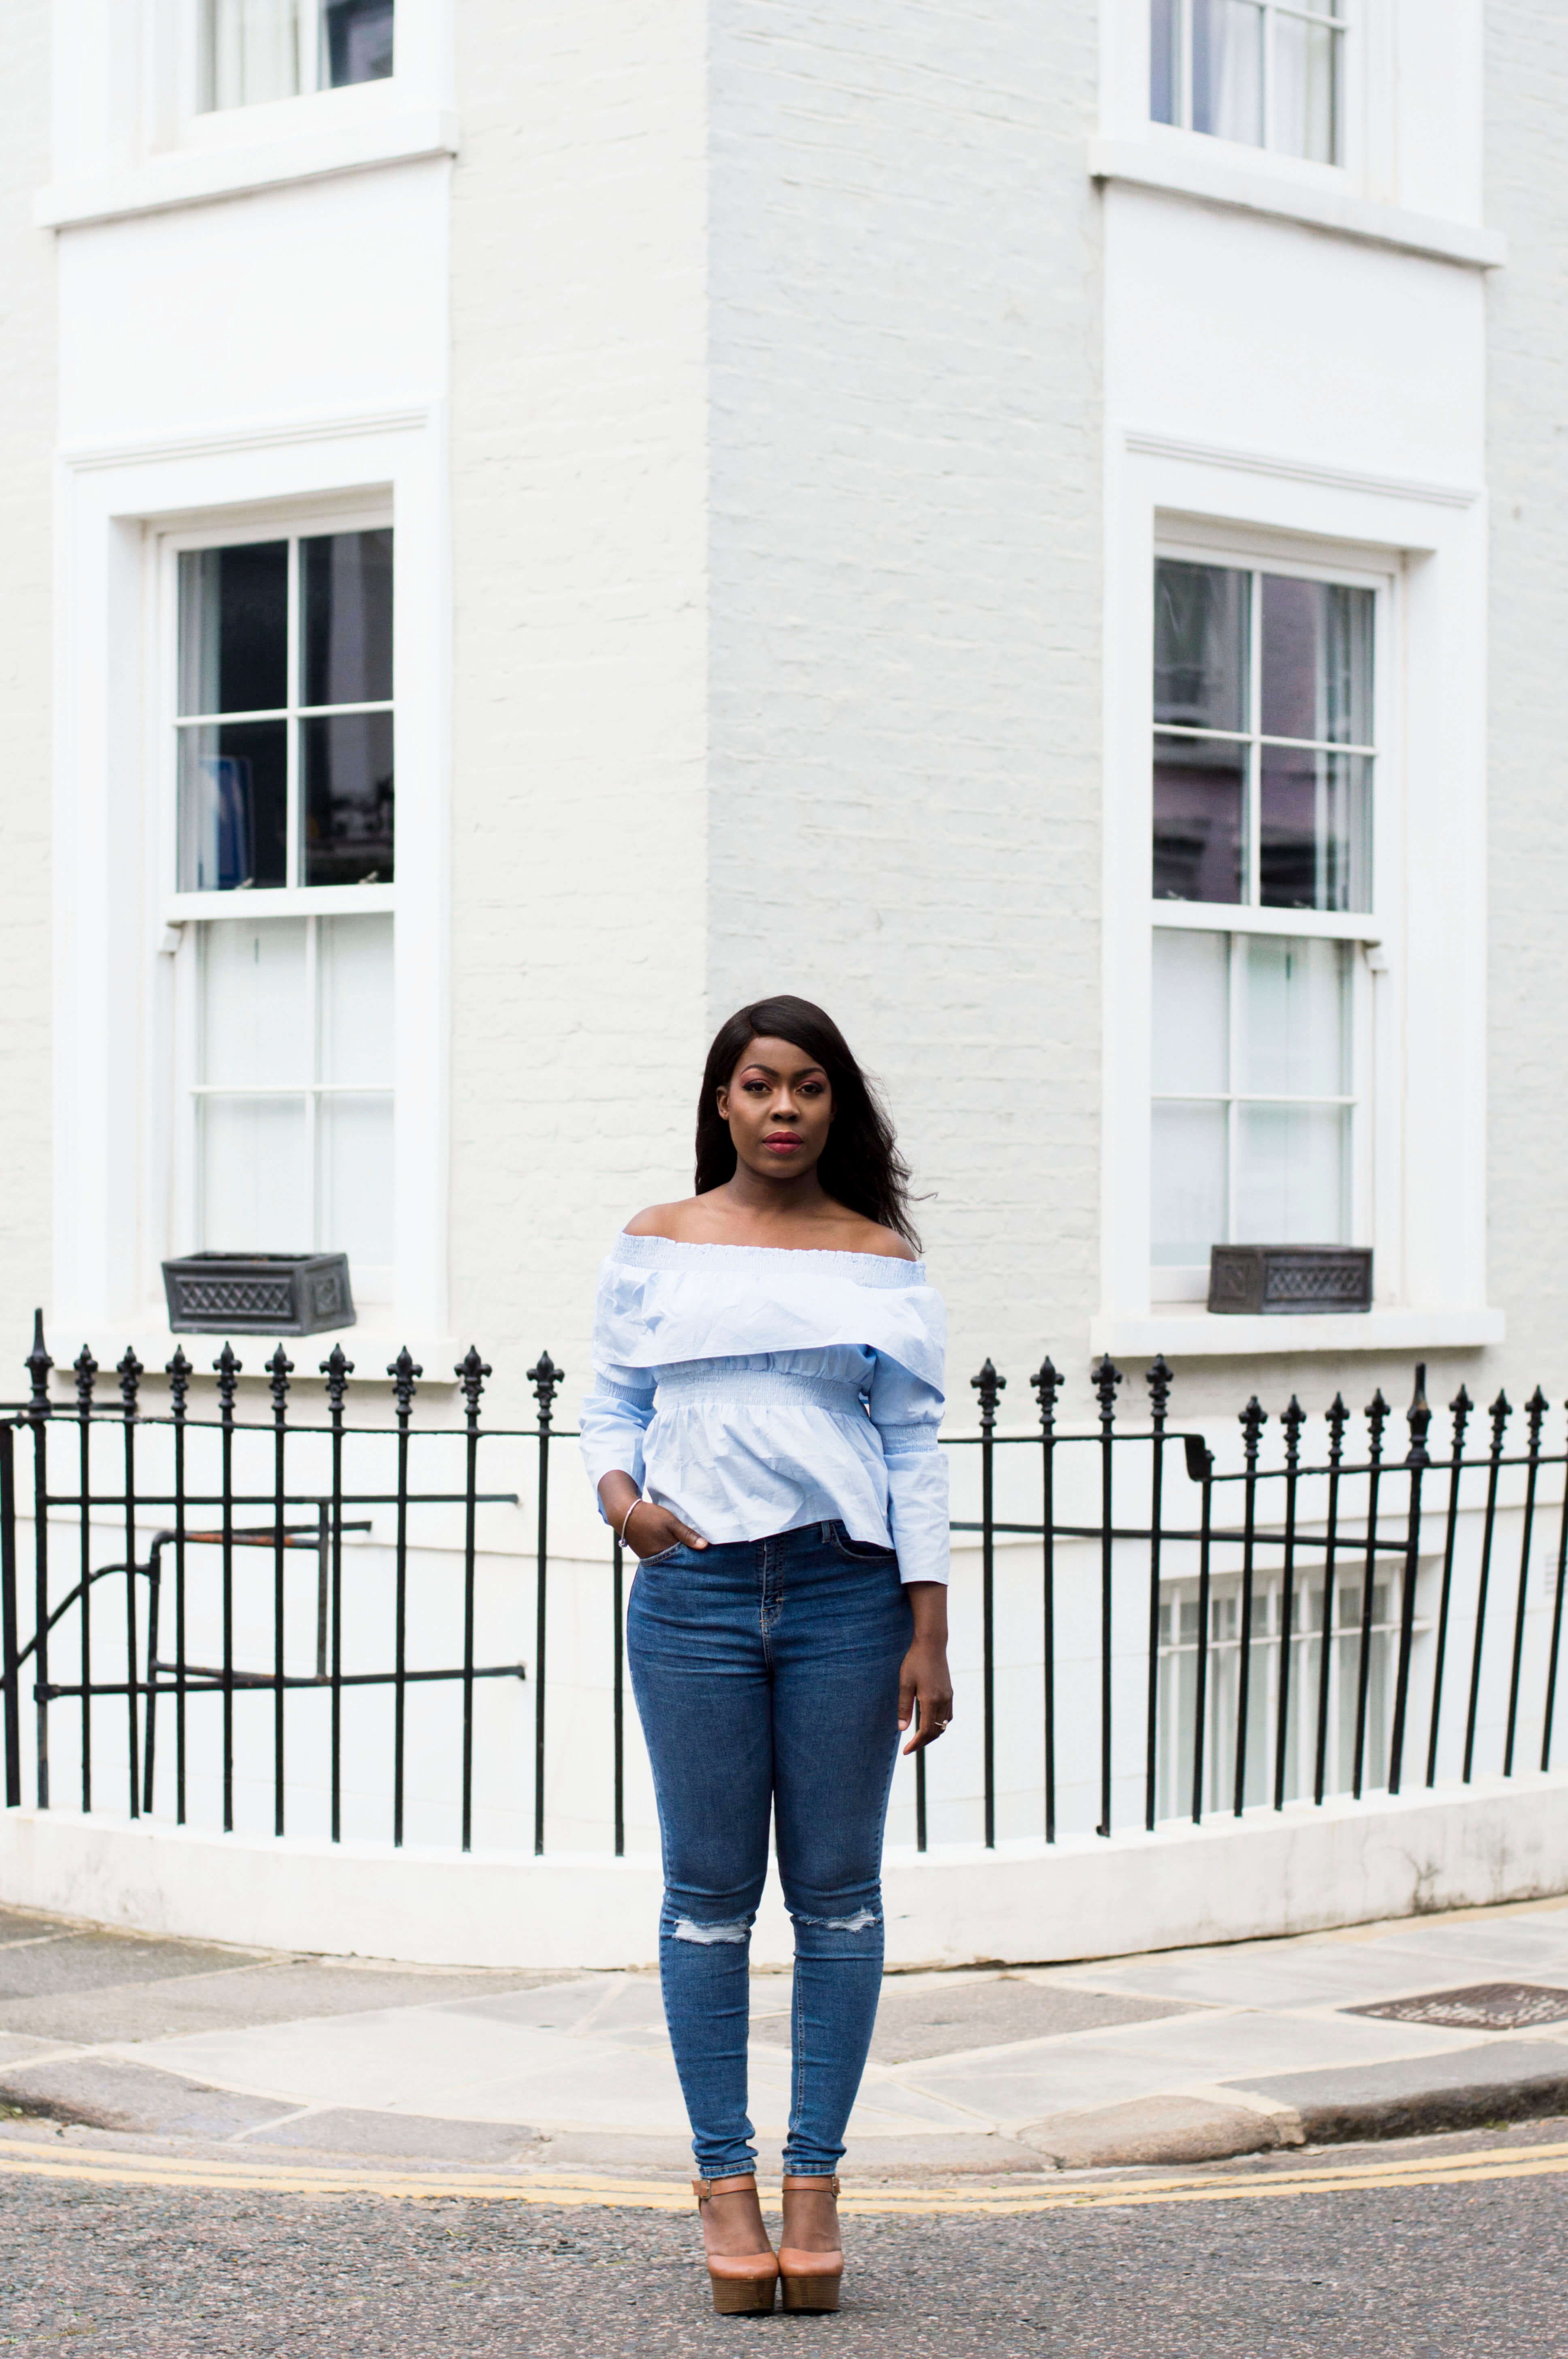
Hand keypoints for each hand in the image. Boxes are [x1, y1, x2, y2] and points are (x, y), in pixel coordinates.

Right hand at [598, 1474, 707, 1558]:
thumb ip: (687, 1534)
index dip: (695, 1557)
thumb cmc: (649, 1516)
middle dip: (687, 1560)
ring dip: (677, 1557)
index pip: (686, 1559)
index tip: (706, 1556)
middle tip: (699, 1558)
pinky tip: (673, 1550)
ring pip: (669, 1561)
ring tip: (688, 1554)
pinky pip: (661, 1558)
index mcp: (667, 1550)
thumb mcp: (671, 1522)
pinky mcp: (646, 1555)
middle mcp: (658, 1558)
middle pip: (678, 1562)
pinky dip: (668, 1555)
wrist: (625, 1514)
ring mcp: (651, 1558)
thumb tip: (704, 1546)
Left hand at [897, 1633, 952, 1753]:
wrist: (932, 1645)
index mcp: (931, 1701)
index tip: (905, 1751)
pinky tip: (929, 1723)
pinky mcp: (950, 1693)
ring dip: (932, 1734)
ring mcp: (949, 1697)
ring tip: (918, 1738)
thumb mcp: (905, 1683)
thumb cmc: (915, 1662)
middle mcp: (943, 1701)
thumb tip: (902, 1729)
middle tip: (910, 1747)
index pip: (925, 1731)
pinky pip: (947, 1716)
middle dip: (923, 1742)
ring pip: (944, 1725)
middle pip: (936, 1732)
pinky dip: (939, 1725)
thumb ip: (904, 1707)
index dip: (916, 1744)